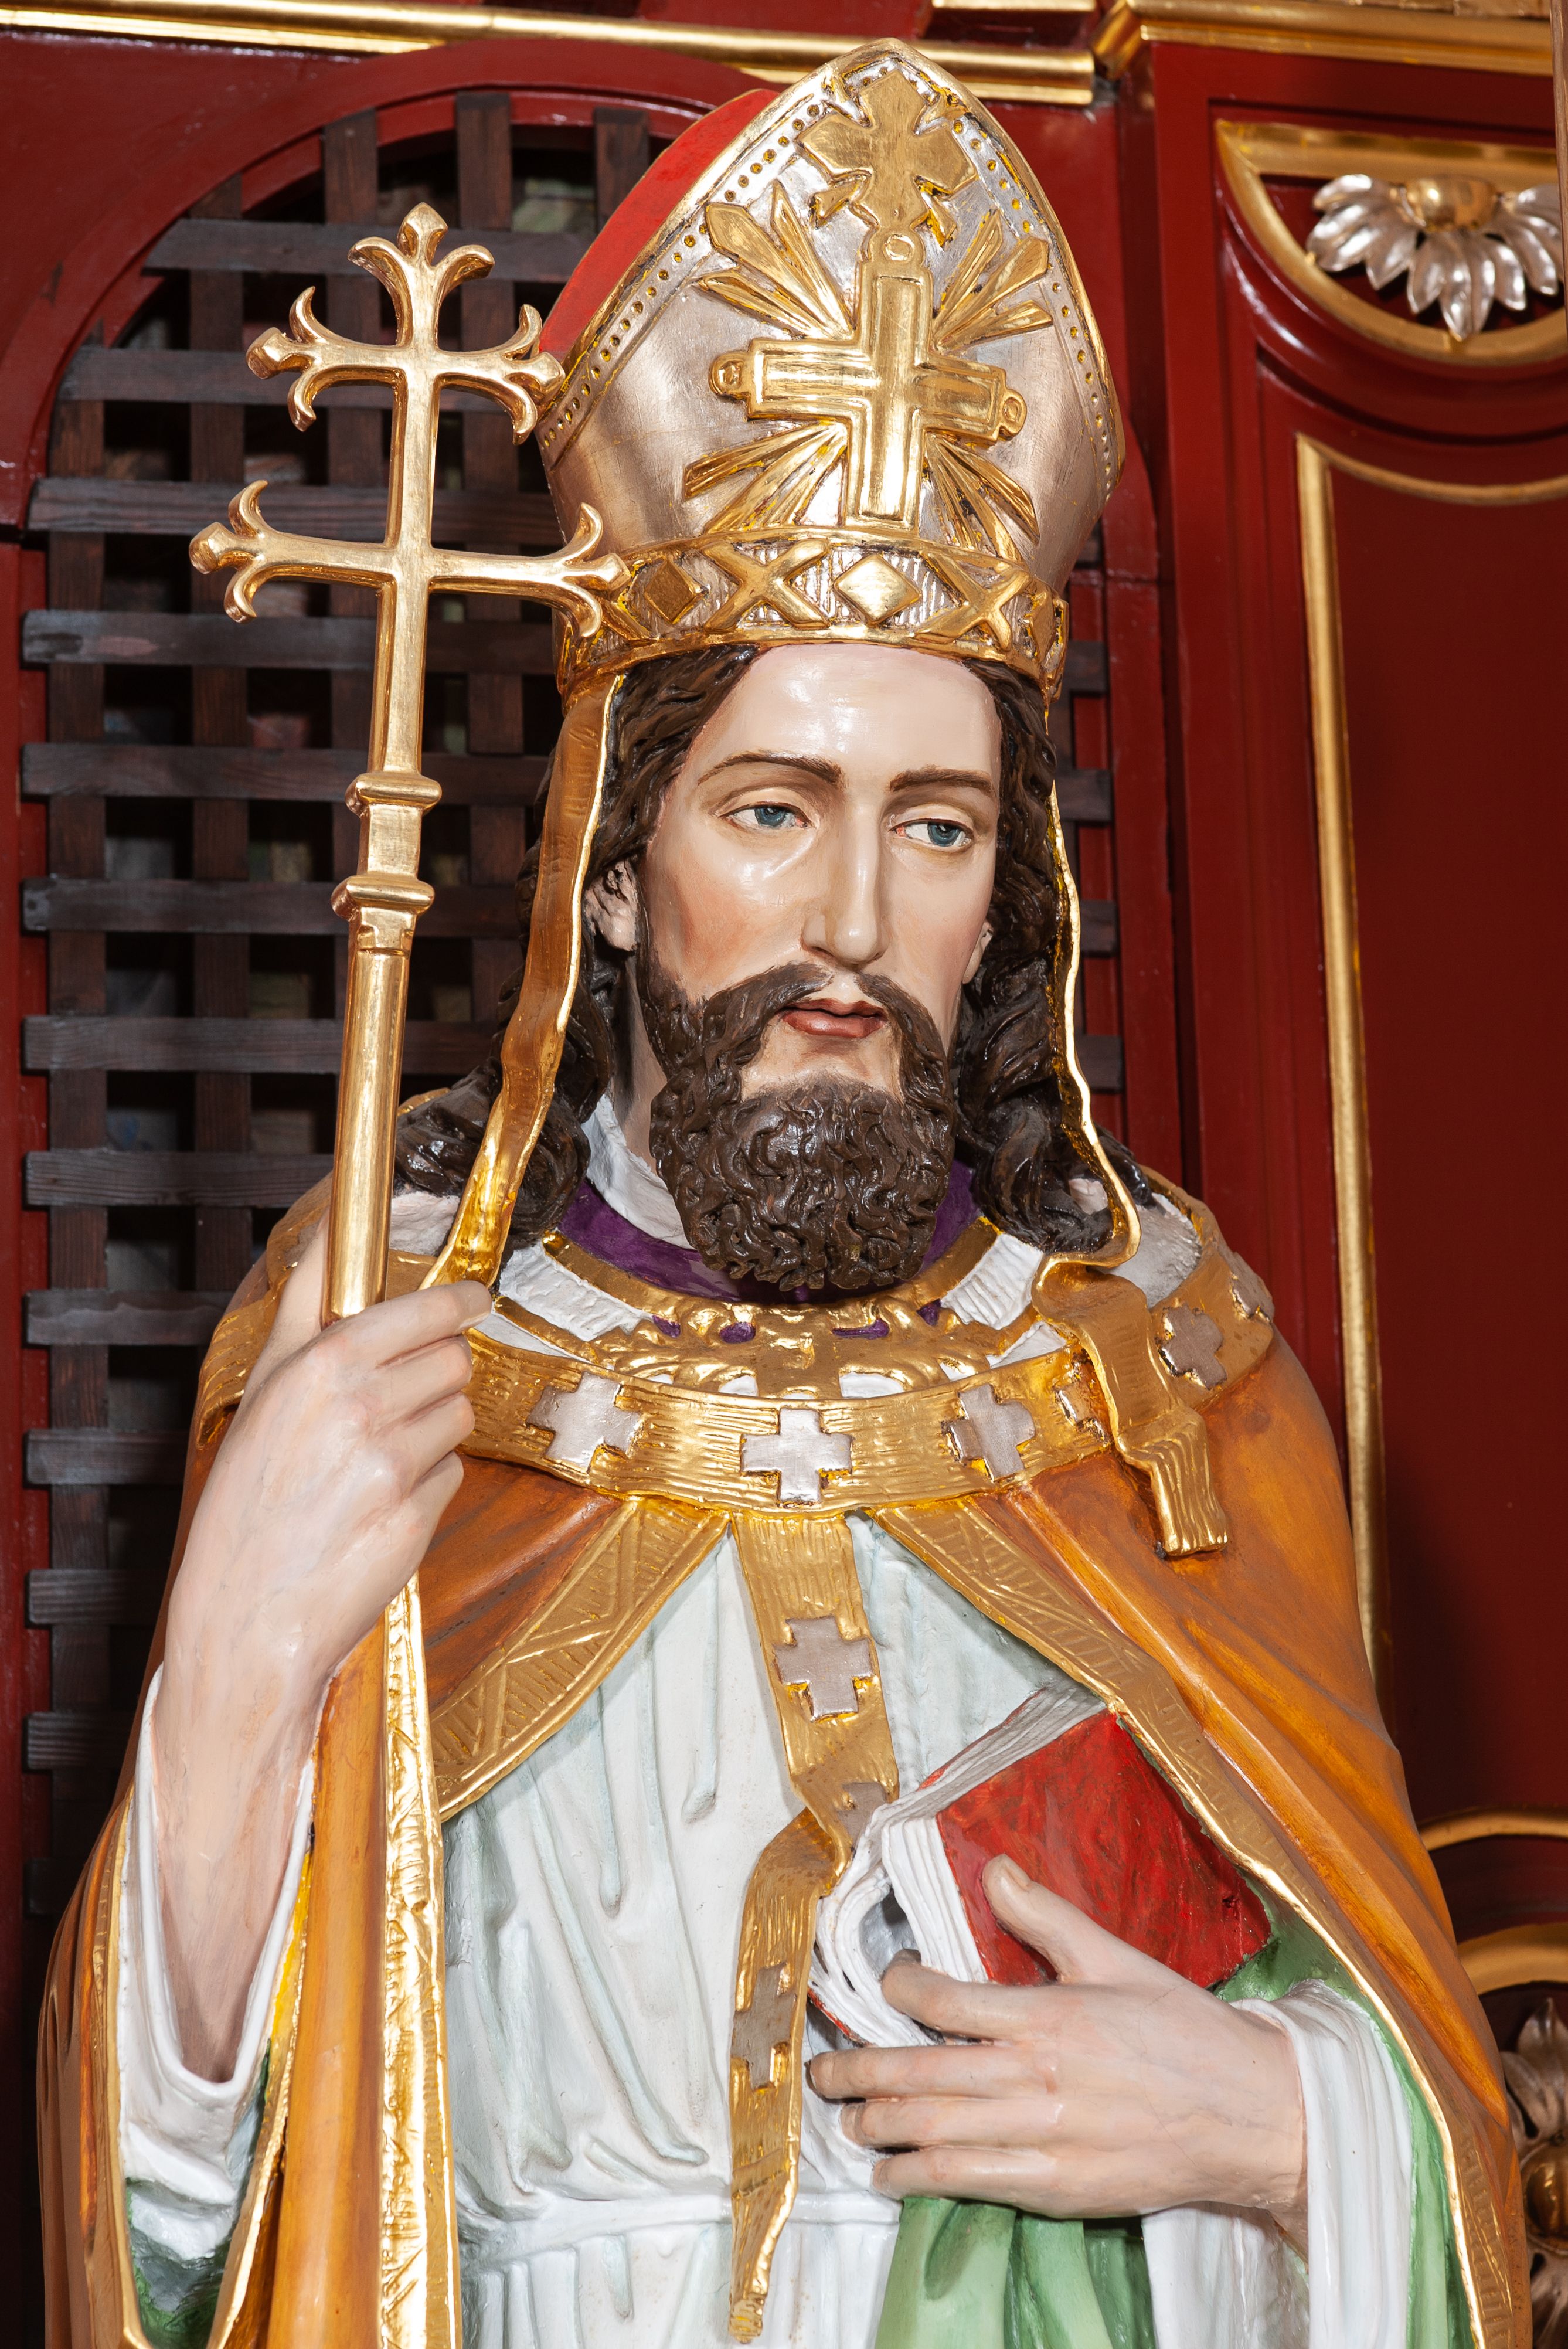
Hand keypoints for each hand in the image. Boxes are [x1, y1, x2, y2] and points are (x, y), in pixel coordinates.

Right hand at [152, 1222, 489, 2075]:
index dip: (431, 1288)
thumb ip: (294, 1356)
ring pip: (455, 1420)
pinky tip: (379, 1536)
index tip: (454, 1278)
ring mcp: (382, 1473)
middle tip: (406, 1409)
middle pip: (442, 1348)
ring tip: (372, 1493)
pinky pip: (451, 1485)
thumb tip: (329, 1262)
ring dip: (433, 1444)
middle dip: (440, 1368)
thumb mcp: (247, 1448)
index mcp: (290, 1388)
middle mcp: (339, 1417)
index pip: (388, 1295)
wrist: (232, 1673)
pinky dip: (430, 1500)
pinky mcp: (412, 1526)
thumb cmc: (233, 1567)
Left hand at [809, 1857, 1306, 2241]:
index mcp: (1047, 2016)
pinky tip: (891, 2174)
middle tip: (823, 2071)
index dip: (898, 1990)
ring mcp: (1041, 2138)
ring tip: (846, 2119)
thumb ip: (1046, 1917)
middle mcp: (1034, 2078)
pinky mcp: (1055, 2187)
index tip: (885, 1985)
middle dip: (860, 2072)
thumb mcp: (1116, 1959)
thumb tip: (995, 1869)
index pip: (943, 2001)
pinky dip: (919, 2179)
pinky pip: (968, 2183)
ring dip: (878, 2127)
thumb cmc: (1183, 2032)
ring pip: (933, 2132)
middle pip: (920, 2074)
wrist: (1247, 2115)